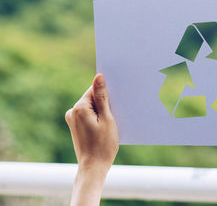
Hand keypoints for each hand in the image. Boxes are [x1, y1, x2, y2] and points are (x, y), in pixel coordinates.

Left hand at [65, 74, 118, 205]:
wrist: (93, 167)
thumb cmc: (103, 145)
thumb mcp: (107, 119)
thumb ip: (102, 97)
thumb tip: (99, 77)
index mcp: (79, 108)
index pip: (94, 89)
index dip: (107, 93)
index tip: (116, 100)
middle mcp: (72, 112)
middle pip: (92, 98)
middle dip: (105, 103)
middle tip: (116, 113)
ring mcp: (72, 119)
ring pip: (91, 107)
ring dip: (102, 111)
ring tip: (111, 123)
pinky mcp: (75, 126)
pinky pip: (88, 115)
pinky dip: (98, 118)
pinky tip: (105, 127)